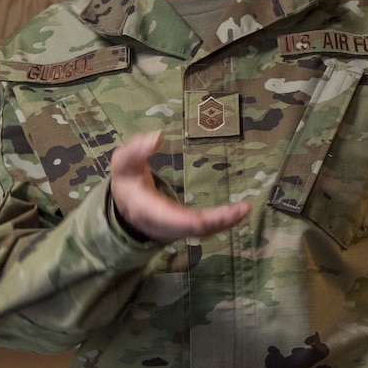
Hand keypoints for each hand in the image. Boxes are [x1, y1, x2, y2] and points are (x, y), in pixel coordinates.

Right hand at [106, 130, 249, 242]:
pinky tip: (238, 213)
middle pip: (193, 228)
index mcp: (147, 209)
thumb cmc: (127, 179)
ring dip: (225, 223)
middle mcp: (163, 224)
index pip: (170, 218)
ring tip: (244, 210)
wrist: (126, 204)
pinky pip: (205, 229)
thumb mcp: (123, 162)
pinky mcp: (185, 228)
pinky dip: (222, 223)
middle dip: (217, 221)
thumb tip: (157, 136)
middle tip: (242, 209)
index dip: (189, 220)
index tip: (208, 216)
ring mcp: (175, 229)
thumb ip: (135, 149)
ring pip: (202, 232)